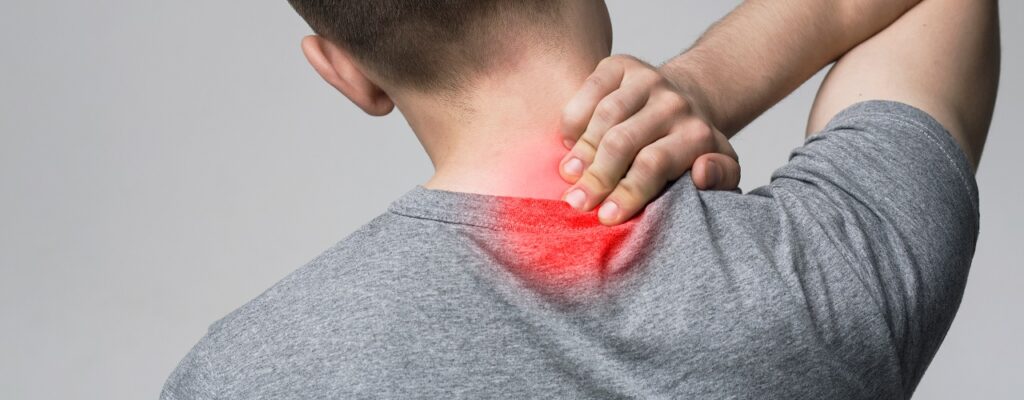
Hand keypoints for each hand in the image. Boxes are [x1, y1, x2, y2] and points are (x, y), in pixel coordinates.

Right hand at [559, 54, 740, 224]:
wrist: (685, 99)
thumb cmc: (690, 147)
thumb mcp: (720, 168)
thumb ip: (721, 178)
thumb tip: (701, 173)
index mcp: (697, 134)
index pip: (653, 164)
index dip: (627, 192)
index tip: (606, 217)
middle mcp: (673, 103)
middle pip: (623, 142)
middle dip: (597, 176)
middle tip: (577, 202)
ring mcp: (646, 79)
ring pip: (604, 116)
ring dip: (582, 150)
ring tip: (569, 174)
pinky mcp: (621, 64)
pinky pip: (590, 89)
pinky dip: (575, 118)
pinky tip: (569, 142)